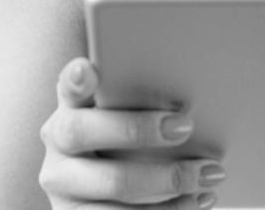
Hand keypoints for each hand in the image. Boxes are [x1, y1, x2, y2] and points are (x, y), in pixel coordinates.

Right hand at [39, 57, 225, 207]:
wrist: (100, 201)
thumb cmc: (118, 154)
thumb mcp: (117, 128)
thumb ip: (132, 109)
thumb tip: (182, 101)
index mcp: (67, 113)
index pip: (66, 89)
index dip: (73, 80)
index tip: (87, 69)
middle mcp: (58, 149)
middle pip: (83, 132)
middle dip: (136, 128)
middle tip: (184, 126)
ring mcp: (64, 188)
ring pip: (112, 183)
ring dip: (167, 178)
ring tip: (205, 174)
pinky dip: (169, 209)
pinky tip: (194, 200)